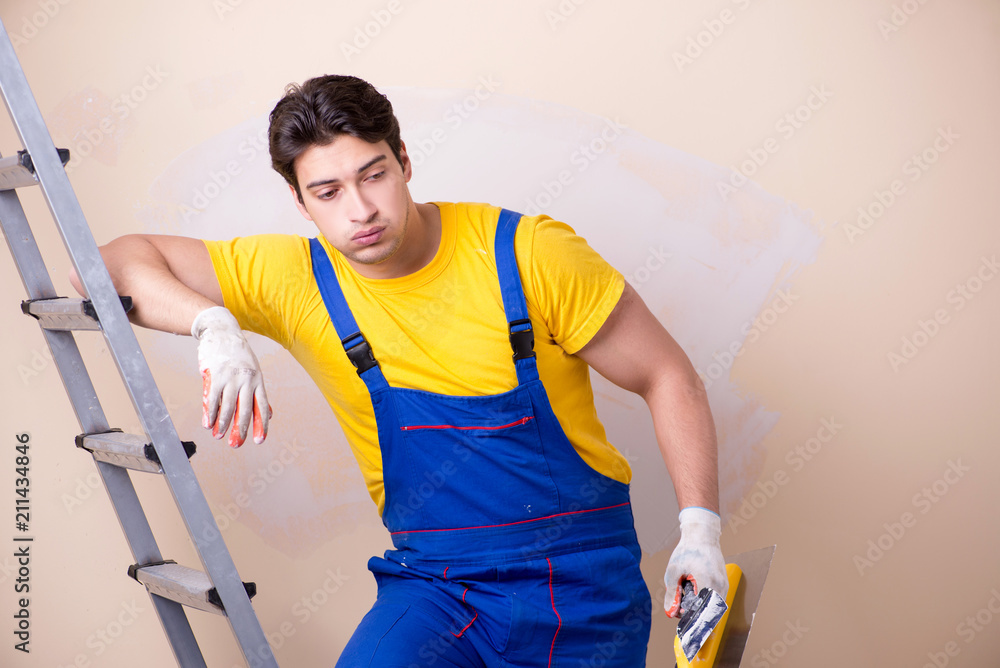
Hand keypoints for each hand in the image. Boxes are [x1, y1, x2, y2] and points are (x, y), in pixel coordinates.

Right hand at [192, 306, 271, 446]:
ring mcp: (230, 377)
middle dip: (240, 430)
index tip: (259, 441)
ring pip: (227, 406)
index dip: (261, 425)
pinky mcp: (214, 375)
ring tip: (219, 436)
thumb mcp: (254, 371)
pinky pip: (211, 399)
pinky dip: (209, 413)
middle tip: (235, 444)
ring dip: (222, 424)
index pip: (262, 406)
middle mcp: (246, 380)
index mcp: (258, 380)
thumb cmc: (238, 354)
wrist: (221, 331)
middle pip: (245, 410)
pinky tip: (208, 424)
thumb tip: (269, 414)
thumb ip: (258, 394)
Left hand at [664, 507, 726, 616]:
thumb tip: (671, 613)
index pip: (701, 611)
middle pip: (710, 614)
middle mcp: (719, 585)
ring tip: (686, 607)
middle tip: (682, 618)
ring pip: (715, 610)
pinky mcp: (724, 584)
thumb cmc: (686, 552)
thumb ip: (672, 593)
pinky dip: (706, 606)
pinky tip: (694, 602)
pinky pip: (717, 602)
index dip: (692, 623)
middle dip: (696, 620)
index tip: (683, 630)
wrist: (702, 536)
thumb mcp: (674, 571)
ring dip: (701, 613)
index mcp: (706, 581)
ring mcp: (724, 585)